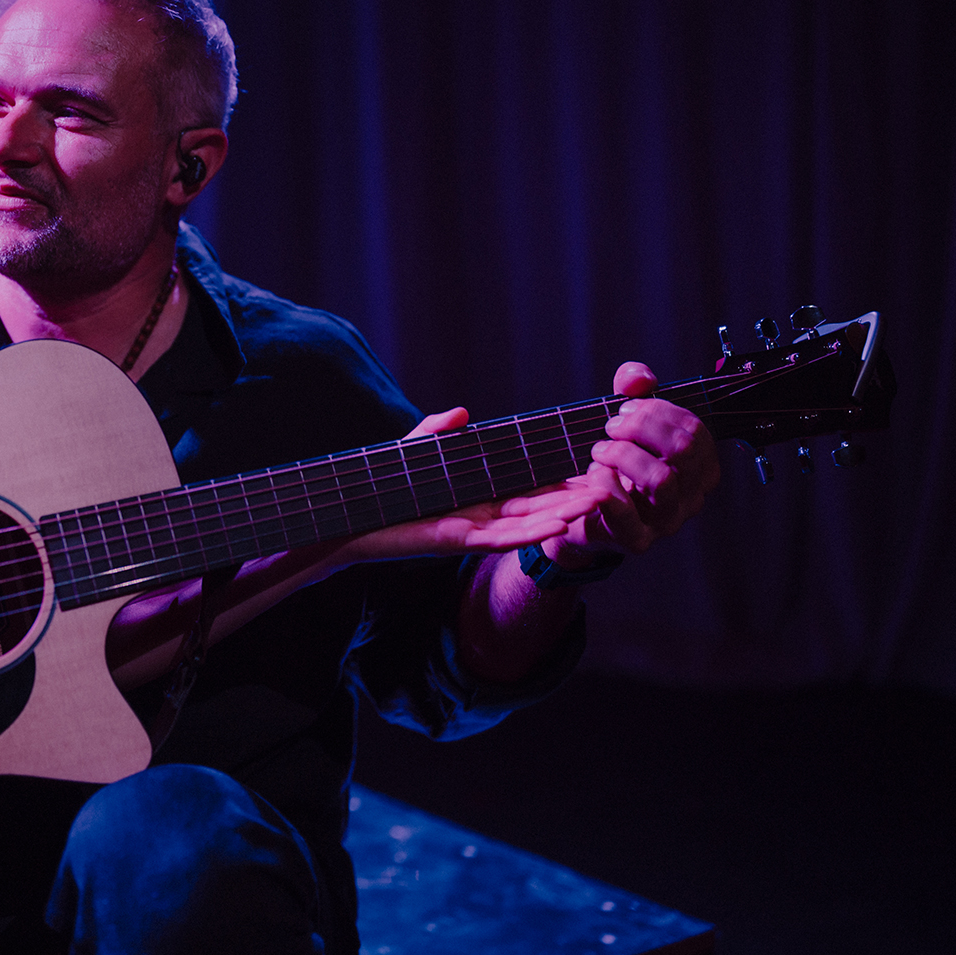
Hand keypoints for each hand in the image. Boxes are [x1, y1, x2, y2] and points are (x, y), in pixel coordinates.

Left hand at [335, 407, 601, 563]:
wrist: (344, 517)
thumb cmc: (378, 485)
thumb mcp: (413, 452)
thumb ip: (437, 433)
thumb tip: (462, 414)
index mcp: (472, 496)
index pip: (524, 488)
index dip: (556, 481)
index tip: (590, 469)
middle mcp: (477, 516)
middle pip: (535, 508)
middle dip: (572, 499)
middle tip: (611, 486)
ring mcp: (468, 530)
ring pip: (526, 525)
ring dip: (563, 516)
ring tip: (598, 503)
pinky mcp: (454, 540)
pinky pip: (500, 538)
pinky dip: (530, 533)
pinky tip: (559, 526)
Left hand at [549, 362, 719, 566]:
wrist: (581, 511)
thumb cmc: (612, 462)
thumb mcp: (625, 419)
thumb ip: (634, 389)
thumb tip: (638, 378)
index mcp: (699, 466)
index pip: (694, 429)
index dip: (657, 410)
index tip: (625, 407)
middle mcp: (691, 495)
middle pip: (682, 449)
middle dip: (640, 427)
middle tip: (611, 427)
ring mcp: (668, 521)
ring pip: (661, 478)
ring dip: (622, 454)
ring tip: (599, 451)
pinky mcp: (637, 540)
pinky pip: (625, 511)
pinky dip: (603, 483)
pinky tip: (592, 474)